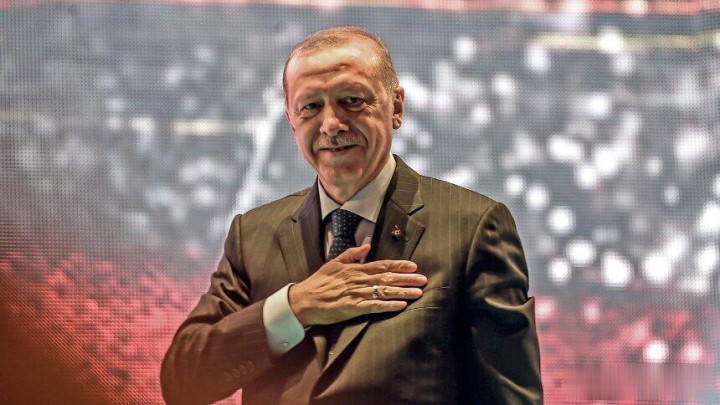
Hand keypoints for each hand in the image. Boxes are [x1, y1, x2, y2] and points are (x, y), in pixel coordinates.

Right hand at [288, 244, 426, 326]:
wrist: (304, 300)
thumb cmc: (318, 282)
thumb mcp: (334, 263)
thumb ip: (351, 254)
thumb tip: (366, 246)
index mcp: (355, 269)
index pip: (382, 265)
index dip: (399, 265)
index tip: (413, 266)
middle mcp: (359, 280)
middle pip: (388, 278)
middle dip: (407, 278)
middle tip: (423, 279)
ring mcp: (357, 294)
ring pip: (384, 291)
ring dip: (403, 292)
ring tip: (418, 292)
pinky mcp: (353, 308)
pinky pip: (374, 306)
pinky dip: (388, 306)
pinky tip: (401, 305)